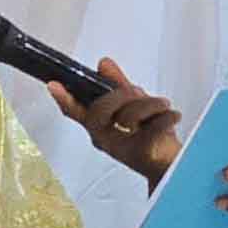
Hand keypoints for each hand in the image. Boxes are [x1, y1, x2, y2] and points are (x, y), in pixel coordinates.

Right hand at [46, 57, 181, 189]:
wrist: (168, 164)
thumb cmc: (149, 135)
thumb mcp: (131, 106)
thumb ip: (116, 84)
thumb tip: (103, 64)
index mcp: (99, 126)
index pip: (76, 111)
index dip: (64, 98)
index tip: (53, 84)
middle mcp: (105, 138)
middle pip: (100, 110)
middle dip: (122, 94)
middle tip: (139, 92)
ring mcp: (122, 147)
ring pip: (128, 116)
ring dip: (150, 104)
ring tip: (162, 105)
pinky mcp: (142, 153)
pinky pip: (152, 129)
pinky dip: (166, 117)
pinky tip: (174, 115)